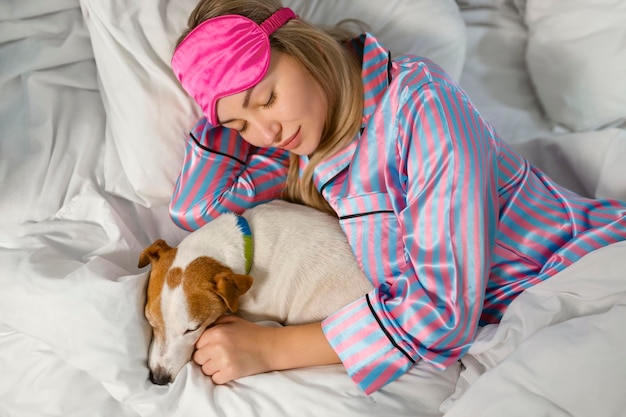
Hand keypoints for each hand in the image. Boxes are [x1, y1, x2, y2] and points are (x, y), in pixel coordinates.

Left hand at [193, 315, 340, 384]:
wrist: (271, 346)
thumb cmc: (251, 332)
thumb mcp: (233, 320)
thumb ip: (214, 323)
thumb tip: (198, 330)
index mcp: (216, 332)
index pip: (196, 344)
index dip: (203, 346)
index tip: (210, 347)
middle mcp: (217, 346)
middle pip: (198, 358)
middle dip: (206, 357)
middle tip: (217, 355)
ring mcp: (224, 361)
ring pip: (205, 370)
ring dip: (213, 368)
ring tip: (224, 362)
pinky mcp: (231, 373)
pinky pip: (215, 379)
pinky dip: (220, 376)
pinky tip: (229, 369)